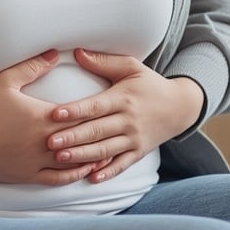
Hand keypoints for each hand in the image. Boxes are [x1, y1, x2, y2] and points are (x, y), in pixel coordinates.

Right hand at [0, 50, 99, 186]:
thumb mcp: (4, 81)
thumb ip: (32, 66)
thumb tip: (55, 53)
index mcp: (41, 118)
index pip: (77, 115)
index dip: (96, 112)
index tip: (112, 107)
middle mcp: (43, 143)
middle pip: (79, 139)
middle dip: (99, 134)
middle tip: (119, 129)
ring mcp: (36, 163)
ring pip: (73, 162)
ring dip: (92, 157)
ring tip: (109, 151)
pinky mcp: (27, 177)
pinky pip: (57, 180)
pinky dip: (73, 175)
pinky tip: (82, 171)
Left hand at [46, 50, 204, 183]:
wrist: (180, 107)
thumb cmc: (149, 84)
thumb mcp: (131, 67)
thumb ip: (103, 61)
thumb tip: (77, 52)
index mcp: (123, 98)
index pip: (95, 106)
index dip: (75, 110)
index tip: (54, 114)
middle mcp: (128, 120)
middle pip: (97, 130)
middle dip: (73, 137)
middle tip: (50, 142)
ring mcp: (134, 139)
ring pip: (105, 150)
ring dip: (83, 156)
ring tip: (61, 159)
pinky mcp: (139, 152)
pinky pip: (122, 165)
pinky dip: (108, 172)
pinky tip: (91, 178)